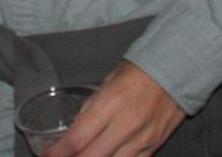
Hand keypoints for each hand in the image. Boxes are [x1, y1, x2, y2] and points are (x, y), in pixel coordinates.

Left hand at [46, 62, 184, 156]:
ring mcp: (141, 141)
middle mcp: (124, 127)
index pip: (77, 138)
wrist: (175, 72)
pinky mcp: (153, 148)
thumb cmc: (136, 73)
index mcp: (109, 105)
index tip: (46, 156)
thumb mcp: (106, 83)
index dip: (58, 152)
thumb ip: (91, 108)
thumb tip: (75, 129)